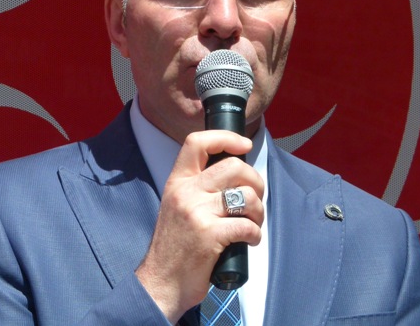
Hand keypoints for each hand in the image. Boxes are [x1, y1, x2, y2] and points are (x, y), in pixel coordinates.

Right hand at [135, 130, 264, 323]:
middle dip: (255, 181)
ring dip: (259, 211)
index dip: (225, 137)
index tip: (244, 145)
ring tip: (253, 223)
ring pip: (246, 196)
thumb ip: (198, 188)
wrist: (160, 282)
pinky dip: (255, 234)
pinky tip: (249, 241)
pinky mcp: (209, 236)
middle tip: (255, 198)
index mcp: (177, 182)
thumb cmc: (174, 247)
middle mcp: (185, 192)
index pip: (197, 142)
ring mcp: (197, 213)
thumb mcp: (177, 206)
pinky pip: (247, 225)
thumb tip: (235, 174)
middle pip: (233, 166)